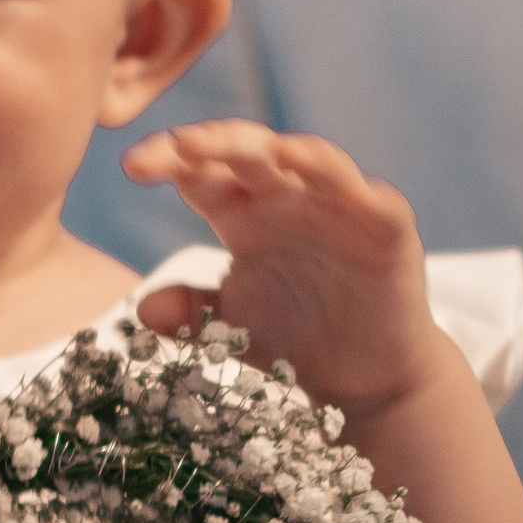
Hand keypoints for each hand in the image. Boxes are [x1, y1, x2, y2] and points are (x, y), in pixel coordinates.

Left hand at [122, 119, 444, 421]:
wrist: (359, 377)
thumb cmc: (292, 337)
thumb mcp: (230, 327)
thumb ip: (190, 313)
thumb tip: (142, 310)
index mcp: (243, 213)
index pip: (201, 173)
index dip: (170, 161)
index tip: (133, 165)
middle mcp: (289, 199)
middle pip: (253, 154)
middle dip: (220, 144)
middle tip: (184, 145)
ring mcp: (341, 210)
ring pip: (318, 165)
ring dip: (297, 153)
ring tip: (273, 150)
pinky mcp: (388, 234)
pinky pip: (381, 206)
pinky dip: (367, 194)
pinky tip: (359, 192)